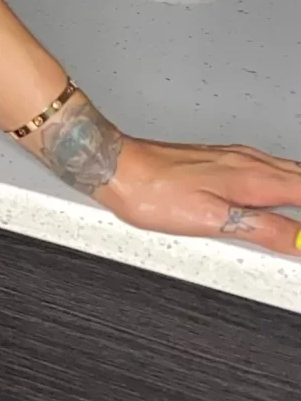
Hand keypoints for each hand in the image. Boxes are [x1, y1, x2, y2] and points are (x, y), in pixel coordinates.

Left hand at [99, 135, 300, 257]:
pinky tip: (277, 196)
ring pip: (289, 171)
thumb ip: (263, 229)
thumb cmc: (155, 193)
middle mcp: (250, 162)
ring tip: (296, 220)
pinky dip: (284, 184)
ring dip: (299, 191)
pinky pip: (268, 169)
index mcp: (255, 178)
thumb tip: (300, 241)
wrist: (118, 168)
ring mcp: (236, 158)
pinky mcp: (222, 160)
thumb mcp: (214, 221)